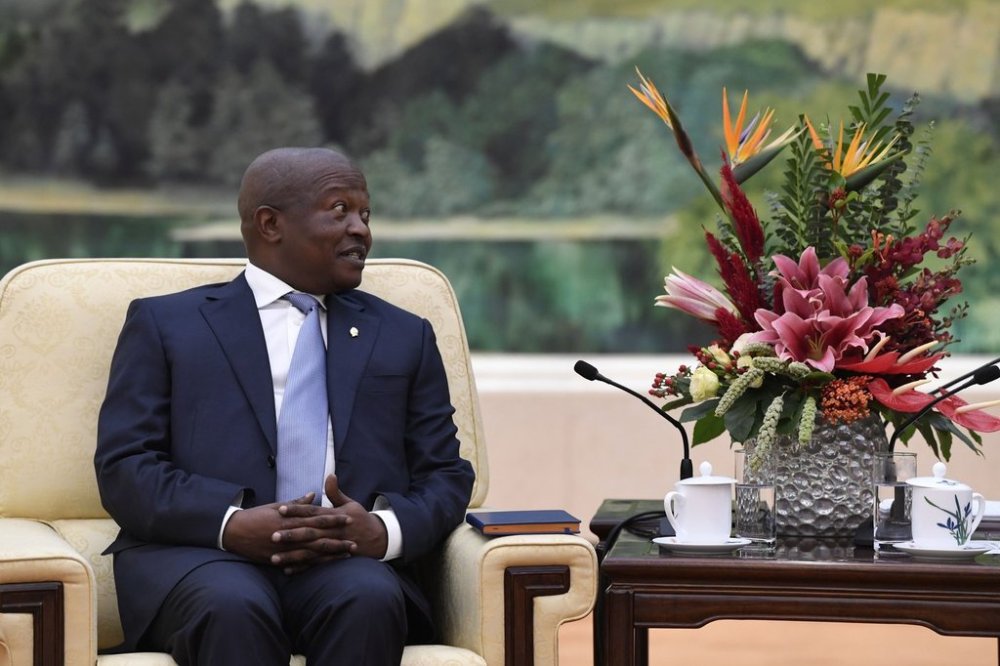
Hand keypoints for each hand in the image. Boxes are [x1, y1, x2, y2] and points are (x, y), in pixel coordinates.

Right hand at [221, 492, 352, 570]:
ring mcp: (284, 548)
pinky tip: (324, 567)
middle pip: (319, 537)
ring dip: (330, 555)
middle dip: (338, 540)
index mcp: (291, 518)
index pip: (318, 519)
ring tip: (346, 555)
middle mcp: (290, 534)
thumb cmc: (256, 516)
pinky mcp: (277, 559)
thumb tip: (314, 494)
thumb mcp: (277, 506)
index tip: (349, 518)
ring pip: (312, 553)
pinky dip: (311, 566)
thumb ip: (297, 503)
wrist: (234, 531)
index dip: (334, 519)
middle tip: (355, 542)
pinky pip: (297, 564)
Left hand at [272, 474, 388, 561]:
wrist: (378, 538)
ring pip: (310, 551)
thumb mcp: (350, 503)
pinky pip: (316, 564)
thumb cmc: (360, 518)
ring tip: (274, 558)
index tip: (281, 509)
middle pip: (309, 533)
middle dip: (291, 535)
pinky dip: (302, 568)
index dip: (297, 510)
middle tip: (272, 535)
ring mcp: (333, 547)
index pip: (313, 512)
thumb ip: (336, 492)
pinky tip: (288, 570)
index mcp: (334, 516)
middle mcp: (332, 532)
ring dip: (292, 555)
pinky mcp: (333, 558)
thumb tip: (329, 475)